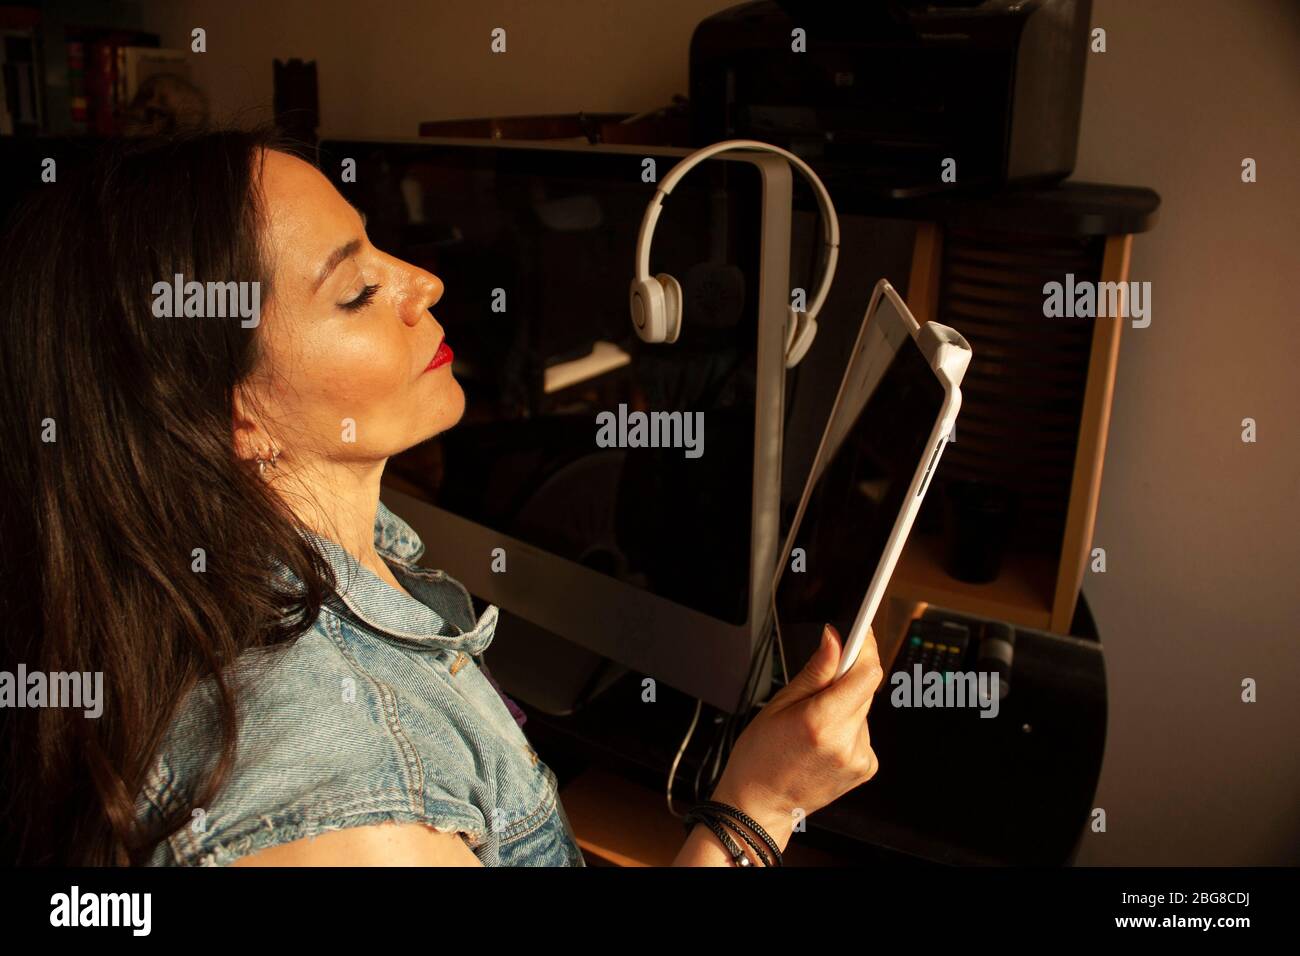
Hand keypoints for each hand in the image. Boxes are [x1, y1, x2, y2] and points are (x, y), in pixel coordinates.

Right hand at [710, 624, 883, 848]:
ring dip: (845, 703)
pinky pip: (863, 730)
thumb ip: (815, 671)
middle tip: (819, 684)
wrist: (760, 804)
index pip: (866, 672)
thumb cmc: (760, 756)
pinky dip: (847, 726)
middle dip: (847, 676)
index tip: (858, 632)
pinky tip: (823, 740)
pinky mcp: (866, 768)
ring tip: (814, 722)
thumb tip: (835, 639)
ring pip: (864, 708)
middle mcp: (846, 742)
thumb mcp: (779, 704)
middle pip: (866, 687)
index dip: (864, 647)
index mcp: (822, 723)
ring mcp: (860, 758)